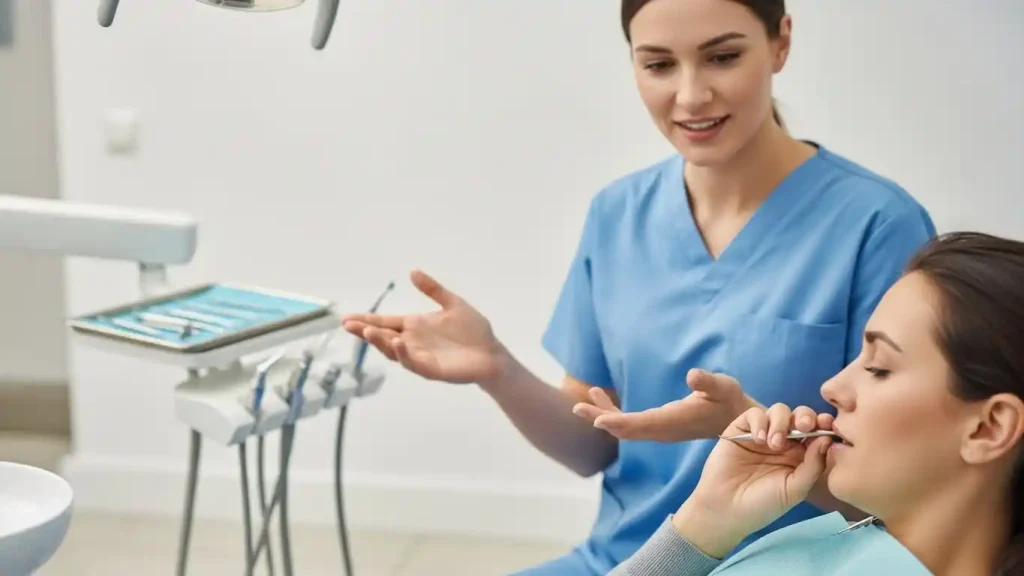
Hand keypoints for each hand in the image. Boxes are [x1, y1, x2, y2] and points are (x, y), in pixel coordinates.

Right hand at [341, 270, 508, 385]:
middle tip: (349, 325)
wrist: (491, 353)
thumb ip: (432, 289)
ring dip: (381, 342)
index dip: (366, 320)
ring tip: (370, 331)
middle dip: (366, 331)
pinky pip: (413, 362)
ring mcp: (420, 356)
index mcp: (415, 326)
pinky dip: (403, 354)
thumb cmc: (473, 330)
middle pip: (383, 337)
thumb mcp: (452, 303)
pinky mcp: (431, 369)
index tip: (346, 318)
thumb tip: (412, 271)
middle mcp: (413, 342)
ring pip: (393, 351)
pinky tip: (398, 342)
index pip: (385, 322)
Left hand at [571, 369, 758, 441]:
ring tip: (582, 400)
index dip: (617, 422)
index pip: (640, 425)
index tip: (596, 420)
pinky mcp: (658, 425)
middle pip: (625, 429)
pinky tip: (599, 395)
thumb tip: (692, 375)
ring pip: (624, 427)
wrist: (738, 420)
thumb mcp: (724, 386)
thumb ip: (707, 382)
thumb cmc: (730, 400)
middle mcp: (662, 429)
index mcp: (674, 421)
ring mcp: (659, 429)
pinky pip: (629, 422)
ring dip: (602, 415)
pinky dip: (612, 411)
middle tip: (576, 407)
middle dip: (600, 418)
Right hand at [672, 404, 834, 558]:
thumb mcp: (795, 489)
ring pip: (779, 411)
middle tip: (806, 426)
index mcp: (800, 455)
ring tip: (774, 444)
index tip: (828, 425)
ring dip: (781, 422)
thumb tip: (828, 439)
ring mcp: (762, 434)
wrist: (727, 509)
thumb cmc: (764, 504)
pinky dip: (760, 422)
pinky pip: (754, 414)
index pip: (816, 432)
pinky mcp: (740, 429)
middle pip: (799, 416)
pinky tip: (759, 441)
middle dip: (806, 416)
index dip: (823, 424)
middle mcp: (783, 441)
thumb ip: (813, 465)